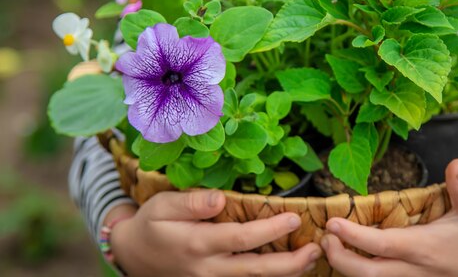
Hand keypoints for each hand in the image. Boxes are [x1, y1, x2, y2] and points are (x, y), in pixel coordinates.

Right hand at [108, 190, 321, 276]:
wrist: (132, 255)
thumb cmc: (150, 224)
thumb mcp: (162, 205)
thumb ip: (191, 202)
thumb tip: (221, 199)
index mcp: (197, 244)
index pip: (241, 238)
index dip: (270, 230)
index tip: (294, 218)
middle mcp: (208, 268)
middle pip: (255, 270)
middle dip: (289, 262)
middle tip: (314, 249)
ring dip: (284, 273)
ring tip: (310, 260)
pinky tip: (287, 269)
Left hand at [321, 159, 457, 276]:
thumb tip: (455, 162)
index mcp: (422, 248)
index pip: (381, 245)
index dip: (353, 235)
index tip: (332, 222)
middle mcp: (410, 270)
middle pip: (365, 273)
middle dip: (338, 258)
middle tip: (325, 236)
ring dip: (344, 266)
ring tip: (330, 243)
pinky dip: (357, 271)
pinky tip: (346, 254)